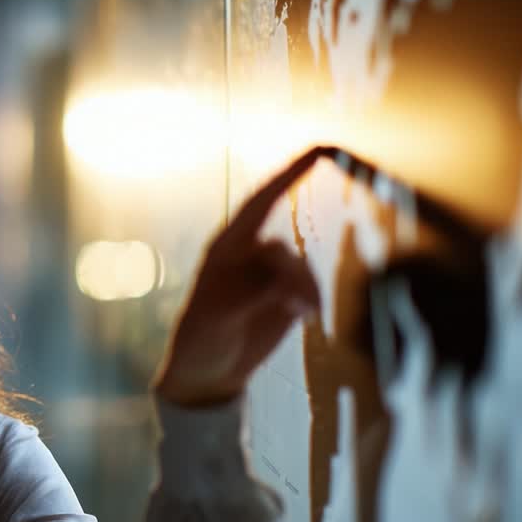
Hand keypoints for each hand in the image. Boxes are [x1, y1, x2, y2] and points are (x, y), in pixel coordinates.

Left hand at [152, 146, 332, 407]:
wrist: (207, 372)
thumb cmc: (201, 337)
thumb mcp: (218, 313)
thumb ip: (250, 289)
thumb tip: (283, 272)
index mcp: (226, 246)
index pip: (261, 201)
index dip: (290, 173)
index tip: (320, 148)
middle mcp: (251, 254)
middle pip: (286, 248)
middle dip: (294, 275)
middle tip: (296, 306)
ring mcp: (270, 275)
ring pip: (302, 269)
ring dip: (303, 291)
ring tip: (296, 316)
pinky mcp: (287, 296)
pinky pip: (310, 288)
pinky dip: (310, 301)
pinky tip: (302, 318)